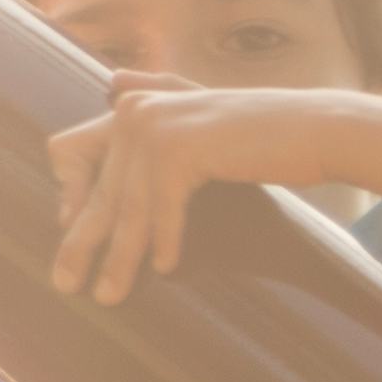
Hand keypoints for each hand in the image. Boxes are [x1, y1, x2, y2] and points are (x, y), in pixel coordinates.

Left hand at [45, 77, 381, 301]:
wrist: (317, 129)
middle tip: (64, 285)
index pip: (68, 150)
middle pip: (96, 190)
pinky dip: (165, 240)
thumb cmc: (259, 132)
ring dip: (119, 258)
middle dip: (81, 243)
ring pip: (127, 207)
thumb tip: (111, 84)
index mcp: (131, 103)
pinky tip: (165, 269)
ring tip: (109, 296)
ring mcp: (154, 126)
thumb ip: (157, 97)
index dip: (69, 194)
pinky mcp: (182, 148)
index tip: (68, 229)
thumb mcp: (199, 114)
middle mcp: (133, 109)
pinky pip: (163, 207)